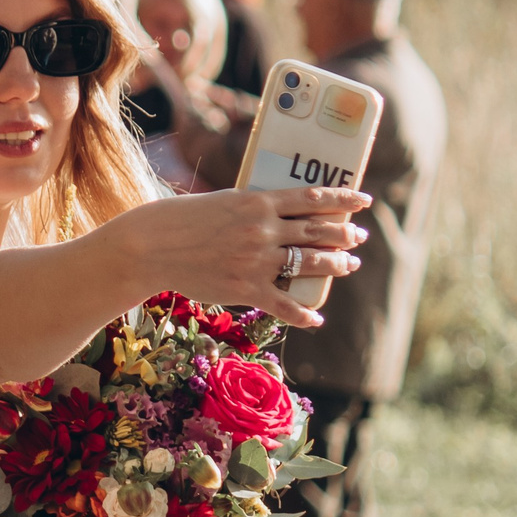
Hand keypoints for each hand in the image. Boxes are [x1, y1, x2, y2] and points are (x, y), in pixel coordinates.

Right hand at [111, 185, 369, 326]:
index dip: (343, 198)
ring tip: (349, 264)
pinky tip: (316, 317)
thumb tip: (281, 211)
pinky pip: (283, 305)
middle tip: (359, 236)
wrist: (153, 246)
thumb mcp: (223, 201)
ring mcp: (256, 261)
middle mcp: (263, 230)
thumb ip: (254, 207)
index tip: (363, 200)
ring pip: (309, 263)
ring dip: (335, 264)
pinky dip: (303, 314)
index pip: (312, 198)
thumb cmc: (184, 220)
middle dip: (345, 234)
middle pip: (318, 231)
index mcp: (259, 203)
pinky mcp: (245, 288)